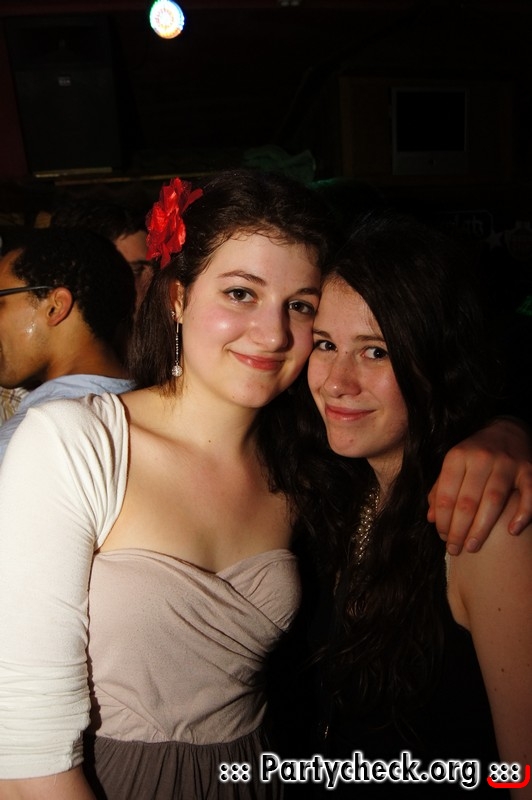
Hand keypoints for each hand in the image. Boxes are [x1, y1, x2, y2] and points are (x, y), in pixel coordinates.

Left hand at [427, 418, 531, 553]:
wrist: (508, 430)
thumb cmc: (475, 454)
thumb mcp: (453, 465)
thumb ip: (440, 489)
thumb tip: (431, 518)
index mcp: (458, 456)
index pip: (446, 494)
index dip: (442, 520)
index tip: (442, 537)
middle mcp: (481, 458)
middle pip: (467, 501)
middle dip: (459, 530)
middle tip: (455, 550)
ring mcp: (507, 463)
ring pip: (493, 501)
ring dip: (482, 528)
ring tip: (472, 547)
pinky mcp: (529, 470)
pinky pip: (528, 495)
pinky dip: (521, 515)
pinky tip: (512, 532)